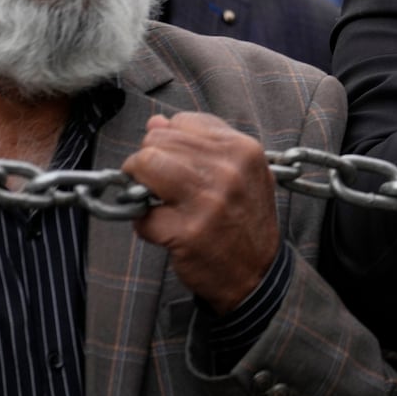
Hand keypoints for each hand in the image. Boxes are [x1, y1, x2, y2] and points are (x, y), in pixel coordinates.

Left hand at [122, 113, 280, 313]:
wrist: (257, 273)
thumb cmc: (244, 220)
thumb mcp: (239, 173)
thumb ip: (201, 144)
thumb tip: (156, 123)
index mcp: (244, 150)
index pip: (184, 122)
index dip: (170, 142)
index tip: (174, 162)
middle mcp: (228, 170)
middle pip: (158, 140)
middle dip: (149, 161)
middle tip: (159, 184)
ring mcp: (207, 200)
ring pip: (144, 164)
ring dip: (138, 184)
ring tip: (154, 200)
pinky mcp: (187, 232)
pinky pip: (141, 214)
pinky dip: (145, 224)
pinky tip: (165, 231)